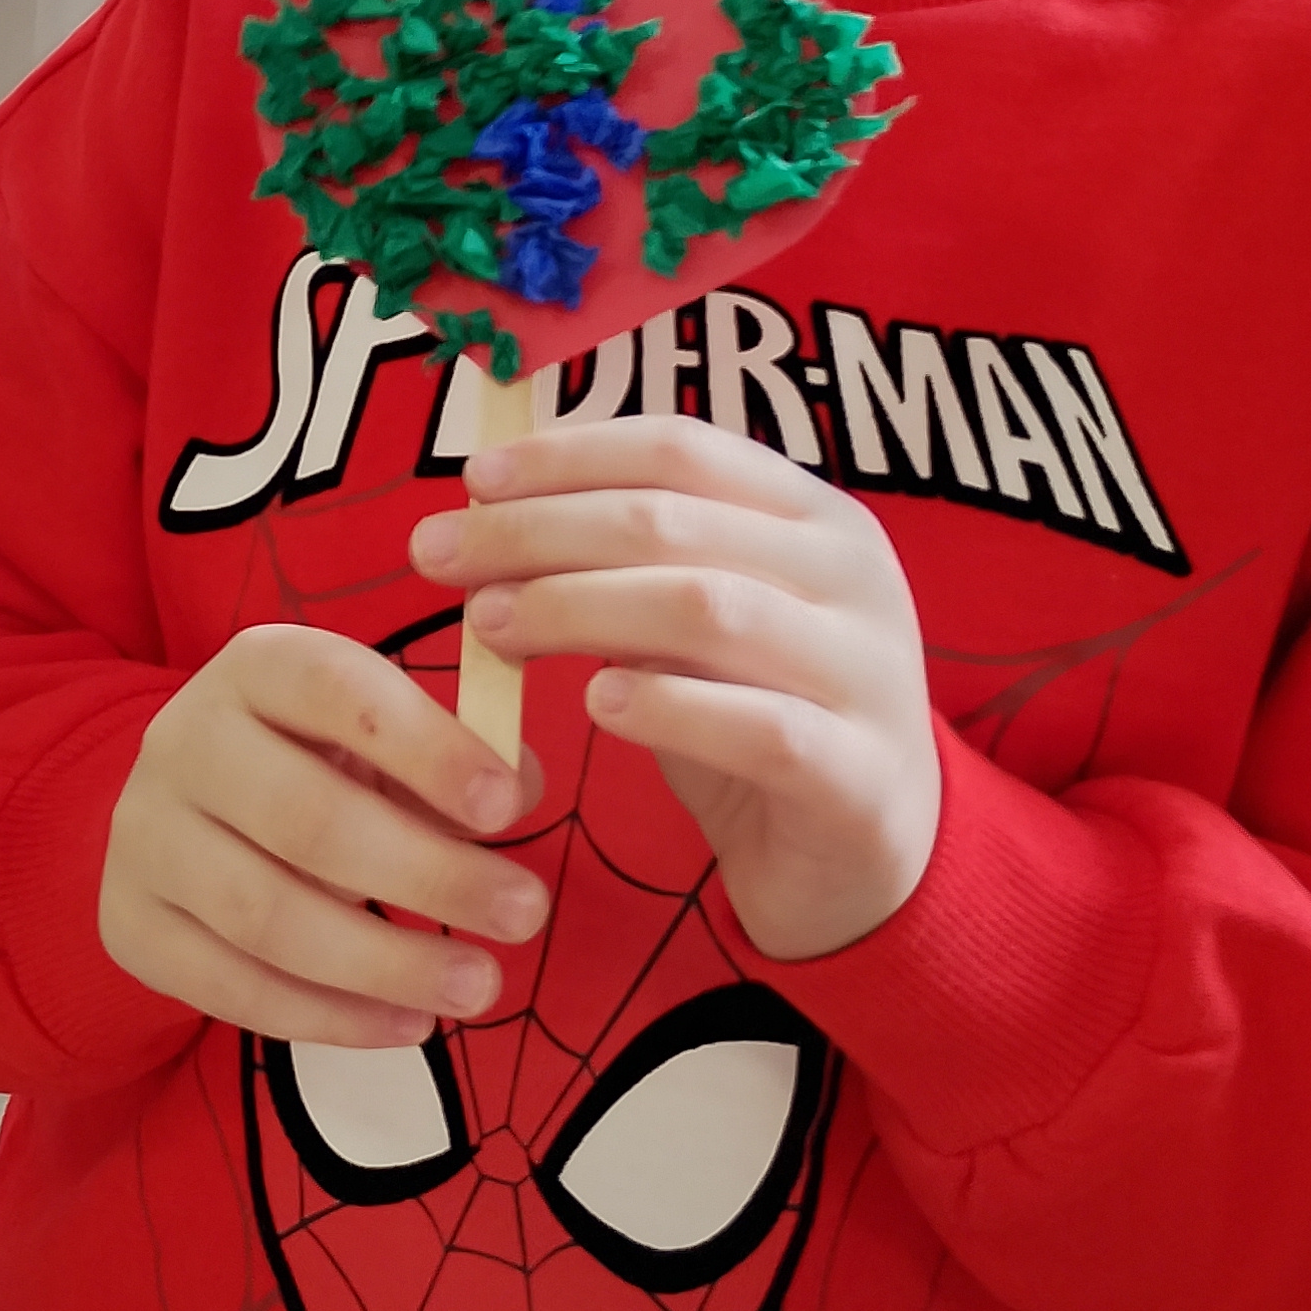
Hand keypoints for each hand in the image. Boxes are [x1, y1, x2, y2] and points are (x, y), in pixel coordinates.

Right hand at [100, 622, 545, 1046]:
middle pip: (304, 817)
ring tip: (481, 988)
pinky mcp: (133, 927)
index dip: (424, 748)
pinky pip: (232, 988)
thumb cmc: (313, 762)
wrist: (179, 812)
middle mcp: (183, 742)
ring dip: (386, 962)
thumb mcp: (379, 734)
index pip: (335, 692)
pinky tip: (408, 1026)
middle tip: (525, 913)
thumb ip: (454, 755)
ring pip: (266, 915)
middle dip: (427, 873)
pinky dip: (329, 1018)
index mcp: (255, 669)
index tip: (505, 810)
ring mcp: (146, 838)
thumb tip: (517, 791)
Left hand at [410, 417, 939, 962]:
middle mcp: (853, 577)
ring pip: (707, 608)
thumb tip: (490, 525)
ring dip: (579, 607)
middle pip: (673, 521)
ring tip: (491, 623)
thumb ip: (626, 572)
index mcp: (815, 518)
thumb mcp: (695, 631)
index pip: (681, 449)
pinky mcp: (860, 774)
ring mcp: (868, 673)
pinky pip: (758, 728)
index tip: (471, 479)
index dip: (568, 456)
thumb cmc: (761, 721)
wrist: (870, 861)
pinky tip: (595, 706)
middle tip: (440, 556)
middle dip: (539, 531)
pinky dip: (667, 708)